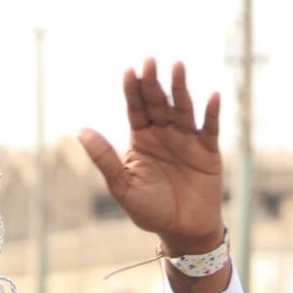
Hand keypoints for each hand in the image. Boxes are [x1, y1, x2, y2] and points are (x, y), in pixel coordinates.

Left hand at [78, 59, 223, 255]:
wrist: (181, 231)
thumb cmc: (149, 210)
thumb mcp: (122, 186)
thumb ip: (104, 159)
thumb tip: (81, 131)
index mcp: (141, 139)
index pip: (135, 109)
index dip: (132, 90)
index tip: (129, 71)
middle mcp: (164, 134)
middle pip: (158, 103)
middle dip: (154, 83)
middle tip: (150, 61)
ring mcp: (187, 140)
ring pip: (183, 109)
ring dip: (181, 89)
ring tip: (177, 67)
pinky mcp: (208, 151)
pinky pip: (210, 128)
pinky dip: (212, 113)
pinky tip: (211, 96)